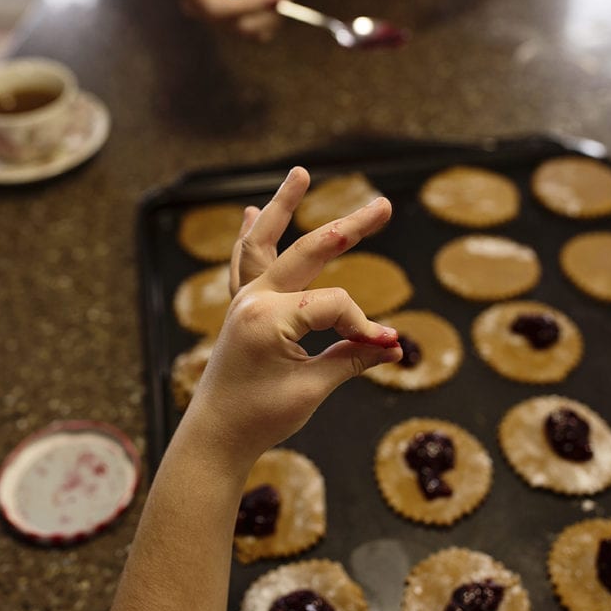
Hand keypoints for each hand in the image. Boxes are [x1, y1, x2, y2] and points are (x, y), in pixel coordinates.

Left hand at [183, 167, 401, 463]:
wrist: (215, 436)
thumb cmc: (261, 418)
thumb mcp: (312, 389)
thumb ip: (352, 358)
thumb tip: (395, 345)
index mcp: (270, 318)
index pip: (335, 305)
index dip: (363, 326)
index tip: (384, 348)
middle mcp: (254, 300)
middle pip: (309, 251)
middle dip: (350, 228)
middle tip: (384, 205)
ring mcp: (243, 301)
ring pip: (263, 241)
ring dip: (282, 206)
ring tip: (299, 174)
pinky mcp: (240, 309)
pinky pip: (243, 263)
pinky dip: (249, 235)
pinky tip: (249, 212)